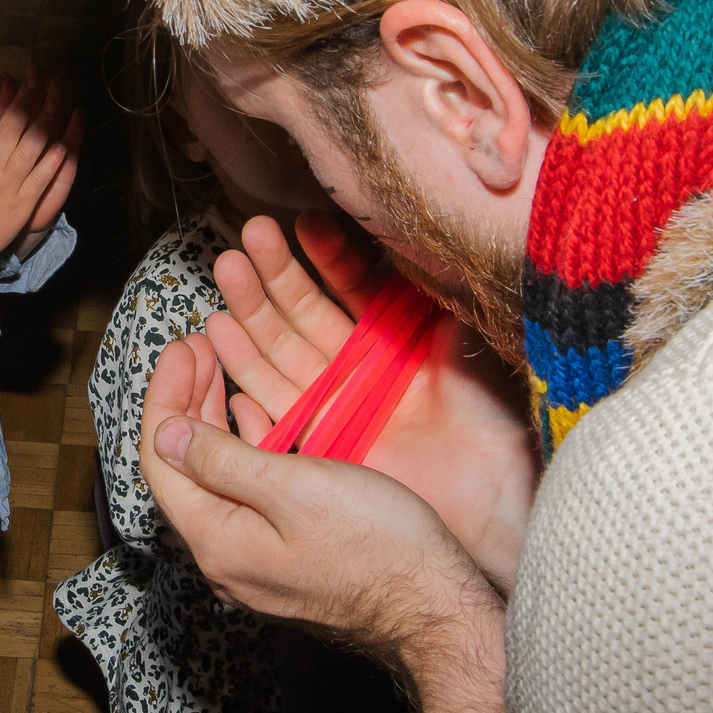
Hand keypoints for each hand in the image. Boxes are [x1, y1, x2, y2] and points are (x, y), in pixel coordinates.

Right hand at [0, 71, 81, 277]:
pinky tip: (64, 143)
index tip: (0, 76)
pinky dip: (52, 161)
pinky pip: (41, 179)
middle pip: (12, 125)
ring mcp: (8, 186)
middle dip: (26, 96)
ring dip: (46, 119)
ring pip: (31, 146)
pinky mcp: (22, 205)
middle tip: (37, 75)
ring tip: (58, 97)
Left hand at [137, 334, 507, 712]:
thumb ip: (221, 461)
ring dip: (212, 420)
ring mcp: (254, 561)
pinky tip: (252, 418)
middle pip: (184, 468)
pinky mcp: (284, 559)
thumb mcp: (295, 488)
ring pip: (215, 478)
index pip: (161, 459)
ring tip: (219, 369)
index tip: (181, 347)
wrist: (436, 612)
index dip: (166, 396)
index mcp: (216, 541)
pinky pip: (244, 494)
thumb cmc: (378, 547)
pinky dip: (243, 447)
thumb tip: (164, 434)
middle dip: (185, 402)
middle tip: (197, 347)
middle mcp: (224, 558)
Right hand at [207, 213, 536, 588]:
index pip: (353, 289)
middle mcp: (361, 369)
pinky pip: (274, 399)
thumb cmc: (492, 415)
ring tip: (226, 268)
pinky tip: (220, 333)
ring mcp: (338, 403)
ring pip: (282, 349)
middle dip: (275, 274)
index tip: (302, 224)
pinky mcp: (320, 440)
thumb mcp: (465, 337)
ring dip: (251, 310)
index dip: (328, 257)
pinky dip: (245, 367)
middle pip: (306, 314)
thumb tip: (415, 237)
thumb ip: (438, 291)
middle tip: (249, 236)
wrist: (492, 487)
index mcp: (396, 341)